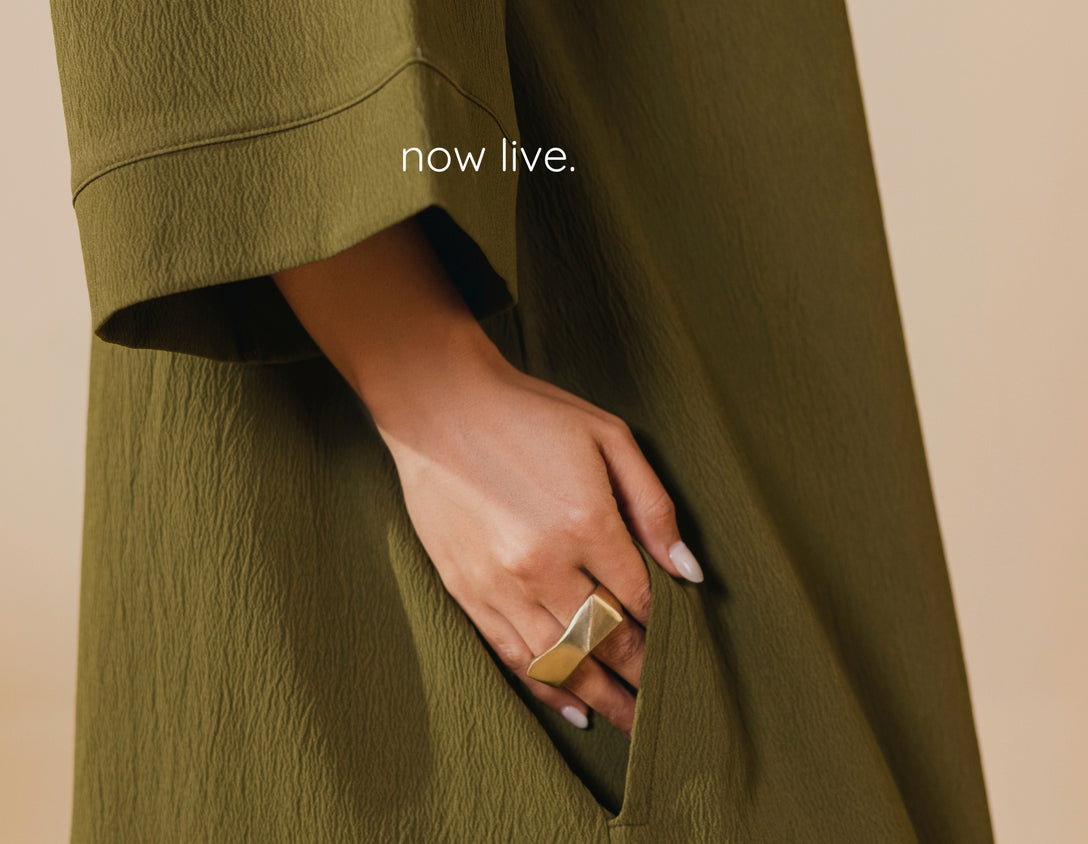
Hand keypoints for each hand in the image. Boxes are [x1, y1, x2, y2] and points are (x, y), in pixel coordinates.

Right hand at [273, 216, 702, 736]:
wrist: (440, 405)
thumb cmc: (531, 414)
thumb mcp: (608, 437)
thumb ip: (653, 505)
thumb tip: (688, 572)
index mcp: (585, 521)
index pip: (640, 601)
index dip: (666, 634)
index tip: (684, 656)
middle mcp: (543, 563)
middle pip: (605, 641)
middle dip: (641, 678)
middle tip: (667, 709)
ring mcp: (500, 582)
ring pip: (562, 661)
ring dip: (601, 698)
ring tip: (630, 723)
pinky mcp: (467, 591)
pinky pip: (514, 656)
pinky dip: (547, 688)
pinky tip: (574, 709)